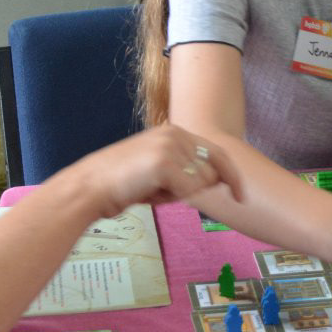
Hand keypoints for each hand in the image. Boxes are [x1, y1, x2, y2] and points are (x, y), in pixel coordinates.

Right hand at [80, 126, 240, 216]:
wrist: (90, 187)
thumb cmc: (123, 184)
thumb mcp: (160, 170)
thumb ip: (187, 170)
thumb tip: (218, 180)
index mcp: (175, 131)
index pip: (218, 152)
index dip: (232, 175)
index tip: (241, 196)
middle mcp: (176, 133)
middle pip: (213, 171)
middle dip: (198, 189)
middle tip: (163, 192)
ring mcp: (170, 146)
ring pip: (201, 184)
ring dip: (178, 196)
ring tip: (149, 190)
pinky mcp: (164, 163)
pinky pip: (188, 192)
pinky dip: (169, 200)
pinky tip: (147, 193)